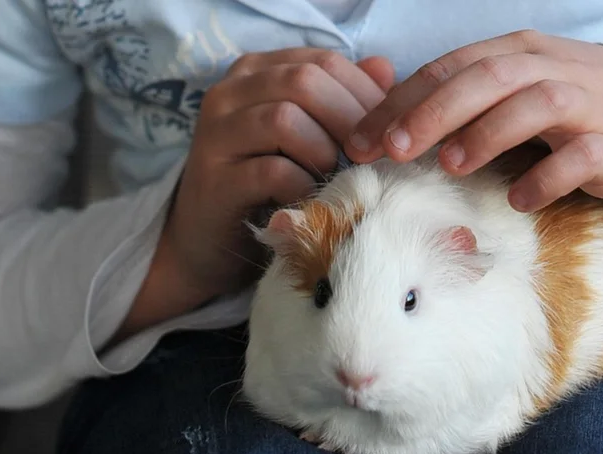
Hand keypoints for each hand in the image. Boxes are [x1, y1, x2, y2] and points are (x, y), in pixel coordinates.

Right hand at [116, 49, 394, 338]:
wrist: (213, 243)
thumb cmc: (271, 186)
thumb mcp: (312, 137)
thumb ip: (344, 100)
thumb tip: (385, 69)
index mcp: (258, 72)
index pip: (323, 61)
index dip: (365, 94)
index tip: (389, 132)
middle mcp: (230, 92)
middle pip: (304, 81)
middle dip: (349, 121)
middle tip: (369, 158)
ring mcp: (216, 134)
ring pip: (284, 119)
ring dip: (323, 153)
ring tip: (332, 178)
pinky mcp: (215, 179)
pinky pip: (272, 170)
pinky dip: (303, 186)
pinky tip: (310, 200)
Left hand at [345, 30, 602, 211]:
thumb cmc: (580, 115)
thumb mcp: (523, 94)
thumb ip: (470, 101)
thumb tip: (396, 126)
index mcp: (521, 53)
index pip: (453, 67)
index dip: (404, 99)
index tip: (363, 136)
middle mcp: (553, 69)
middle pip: (487, 77)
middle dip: (434, 111)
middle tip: (393, 148)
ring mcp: (590, 104)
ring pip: (535, 104)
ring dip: (488, 131)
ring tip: (451, 164)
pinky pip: (582, 156)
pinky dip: (549, 175)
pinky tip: (520, 199)